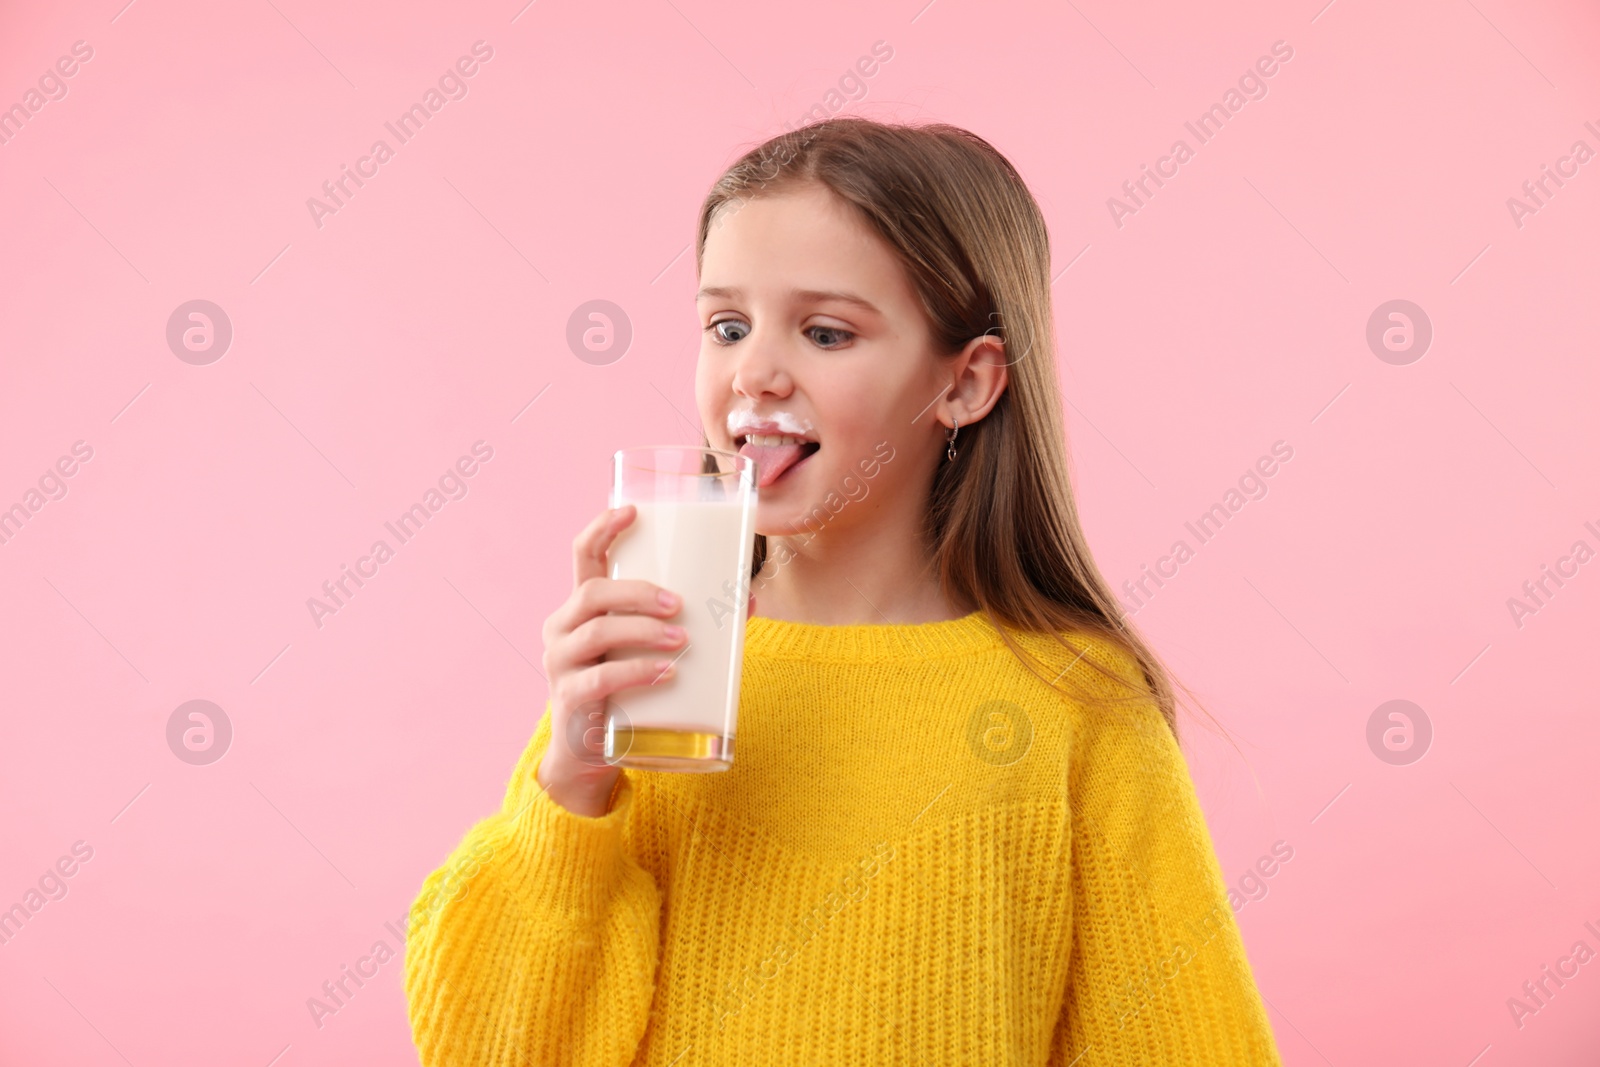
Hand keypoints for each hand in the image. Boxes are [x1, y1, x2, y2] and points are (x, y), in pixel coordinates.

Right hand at [536, 504, 684, 816]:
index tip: (632, 511)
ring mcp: (560, 664)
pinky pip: (600, 679)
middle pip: (593, 592)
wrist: (589, 752)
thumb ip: (689, 620)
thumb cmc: (625, 687)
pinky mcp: (569, 700)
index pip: (584, 555)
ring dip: (643, 631)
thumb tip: (750, 600)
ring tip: (681, 639)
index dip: (603, 528)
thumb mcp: (648, 648)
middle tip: (680, 604)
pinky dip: (636, 673)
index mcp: (581, 606)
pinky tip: (666, 673)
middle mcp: (562, 628)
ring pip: (596, 633)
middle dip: (639, 592)